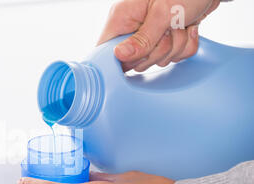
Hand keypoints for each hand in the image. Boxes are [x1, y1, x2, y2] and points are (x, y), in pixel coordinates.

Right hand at [98, 0, 220, 71]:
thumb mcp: (164, 13)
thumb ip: (143, 39)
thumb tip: (119, 56)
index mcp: (122, 17)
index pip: (106, 50)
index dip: (120, 60)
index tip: (140, 54)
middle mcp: (132, 27)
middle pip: (134, 61)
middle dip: (158, 51)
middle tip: (168, 31)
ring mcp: (148, 34)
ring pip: (156, 60)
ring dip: (175, 47)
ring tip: (180, 24)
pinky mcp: (165, 39)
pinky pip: (173, 57)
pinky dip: (185, 46)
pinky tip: (188, 27)